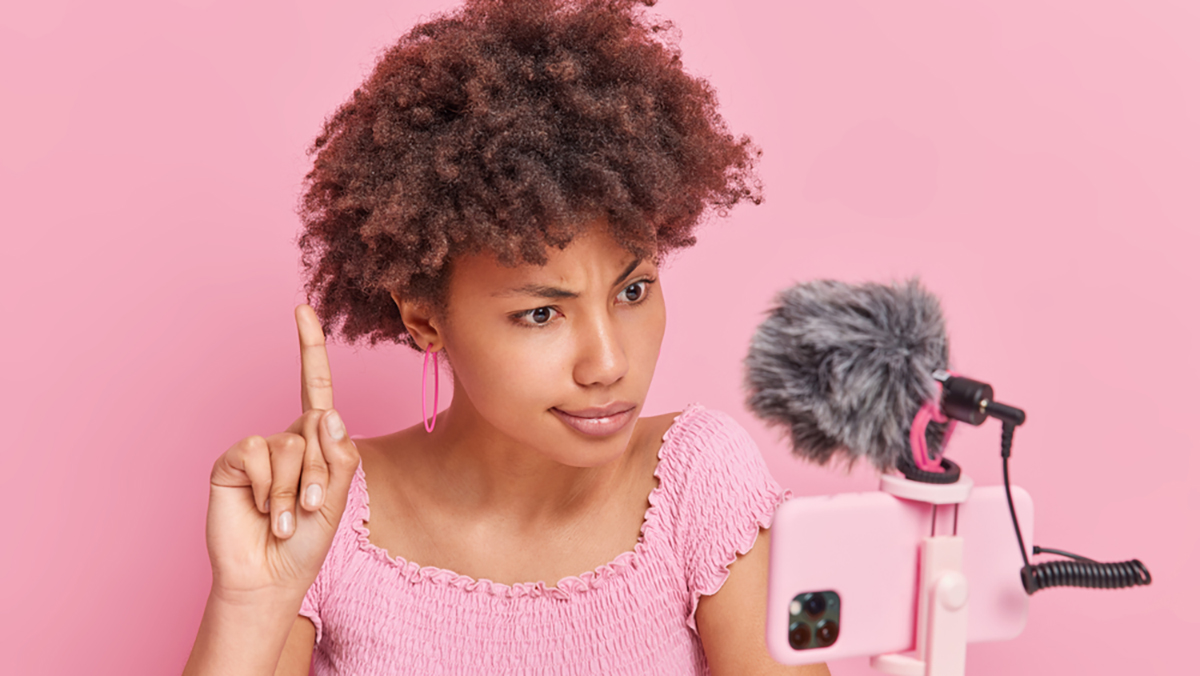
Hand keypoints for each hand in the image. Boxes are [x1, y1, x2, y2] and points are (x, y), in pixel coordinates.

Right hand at [204, 305, 359, 602]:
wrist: (269, 574)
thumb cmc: (305, 539)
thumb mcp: (337, 498)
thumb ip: (339, 455)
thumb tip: (326, 413)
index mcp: (316, 440)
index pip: (315, 386)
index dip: (310, 347)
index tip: (303, 308)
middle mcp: (287, 437)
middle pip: (316, 429)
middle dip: (320, 475)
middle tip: (309, 511)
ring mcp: (258, 448)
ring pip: (291, 445)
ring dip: (292, 491)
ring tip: (283, 519)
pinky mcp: (232, 461)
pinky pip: (257, 454)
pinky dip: (265, 488)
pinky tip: (257, 509)